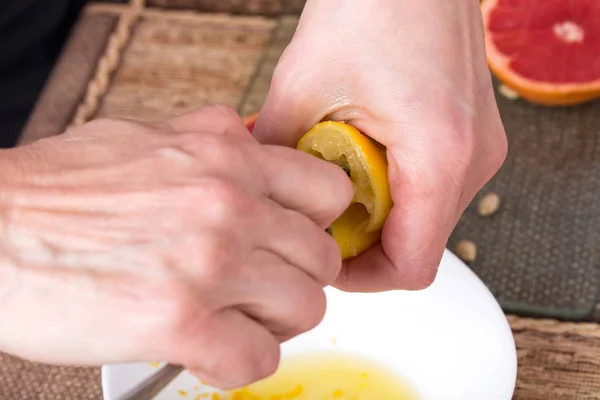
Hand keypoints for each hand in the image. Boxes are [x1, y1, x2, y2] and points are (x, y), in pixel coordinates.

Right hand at [0, 106, 352, 388]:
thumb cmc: (62, 188)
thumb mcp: (150, 135)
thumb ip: (213, 140)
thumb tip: (251, 146)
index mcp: (227, 156)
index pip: (329, 191)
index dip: (317, 222)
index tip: (296, 239)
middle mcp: (229, 205)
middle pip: (323, 260)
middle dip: (296, 279)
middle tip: (261, 288)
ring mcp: (210, 263)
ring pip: (303, 309)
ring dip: (272, 322)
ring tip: (233, 319)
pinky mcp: (180, 322)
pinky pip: (258, 358)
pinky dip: (239, 362)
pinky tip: (208, 348)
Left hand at [254, 0, 507, 290]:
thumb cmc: (373, 3)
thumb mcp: (303, 85)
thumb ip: (277, 151)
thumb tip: (259, 192)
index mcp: (440, 158)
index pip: (409, 267)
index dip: (359, 276)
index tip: (321, 257)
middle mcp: (472, 160)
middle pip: (414, 244)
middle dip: (359, 236)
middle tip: (317, 207)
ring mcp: (476, 147)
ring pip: (421, 216)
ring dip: (372, 206)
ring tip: (336, 166)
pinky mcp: (467, 133)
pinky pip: (429, 184)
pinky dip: (389, 181)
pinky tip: (358, 147)